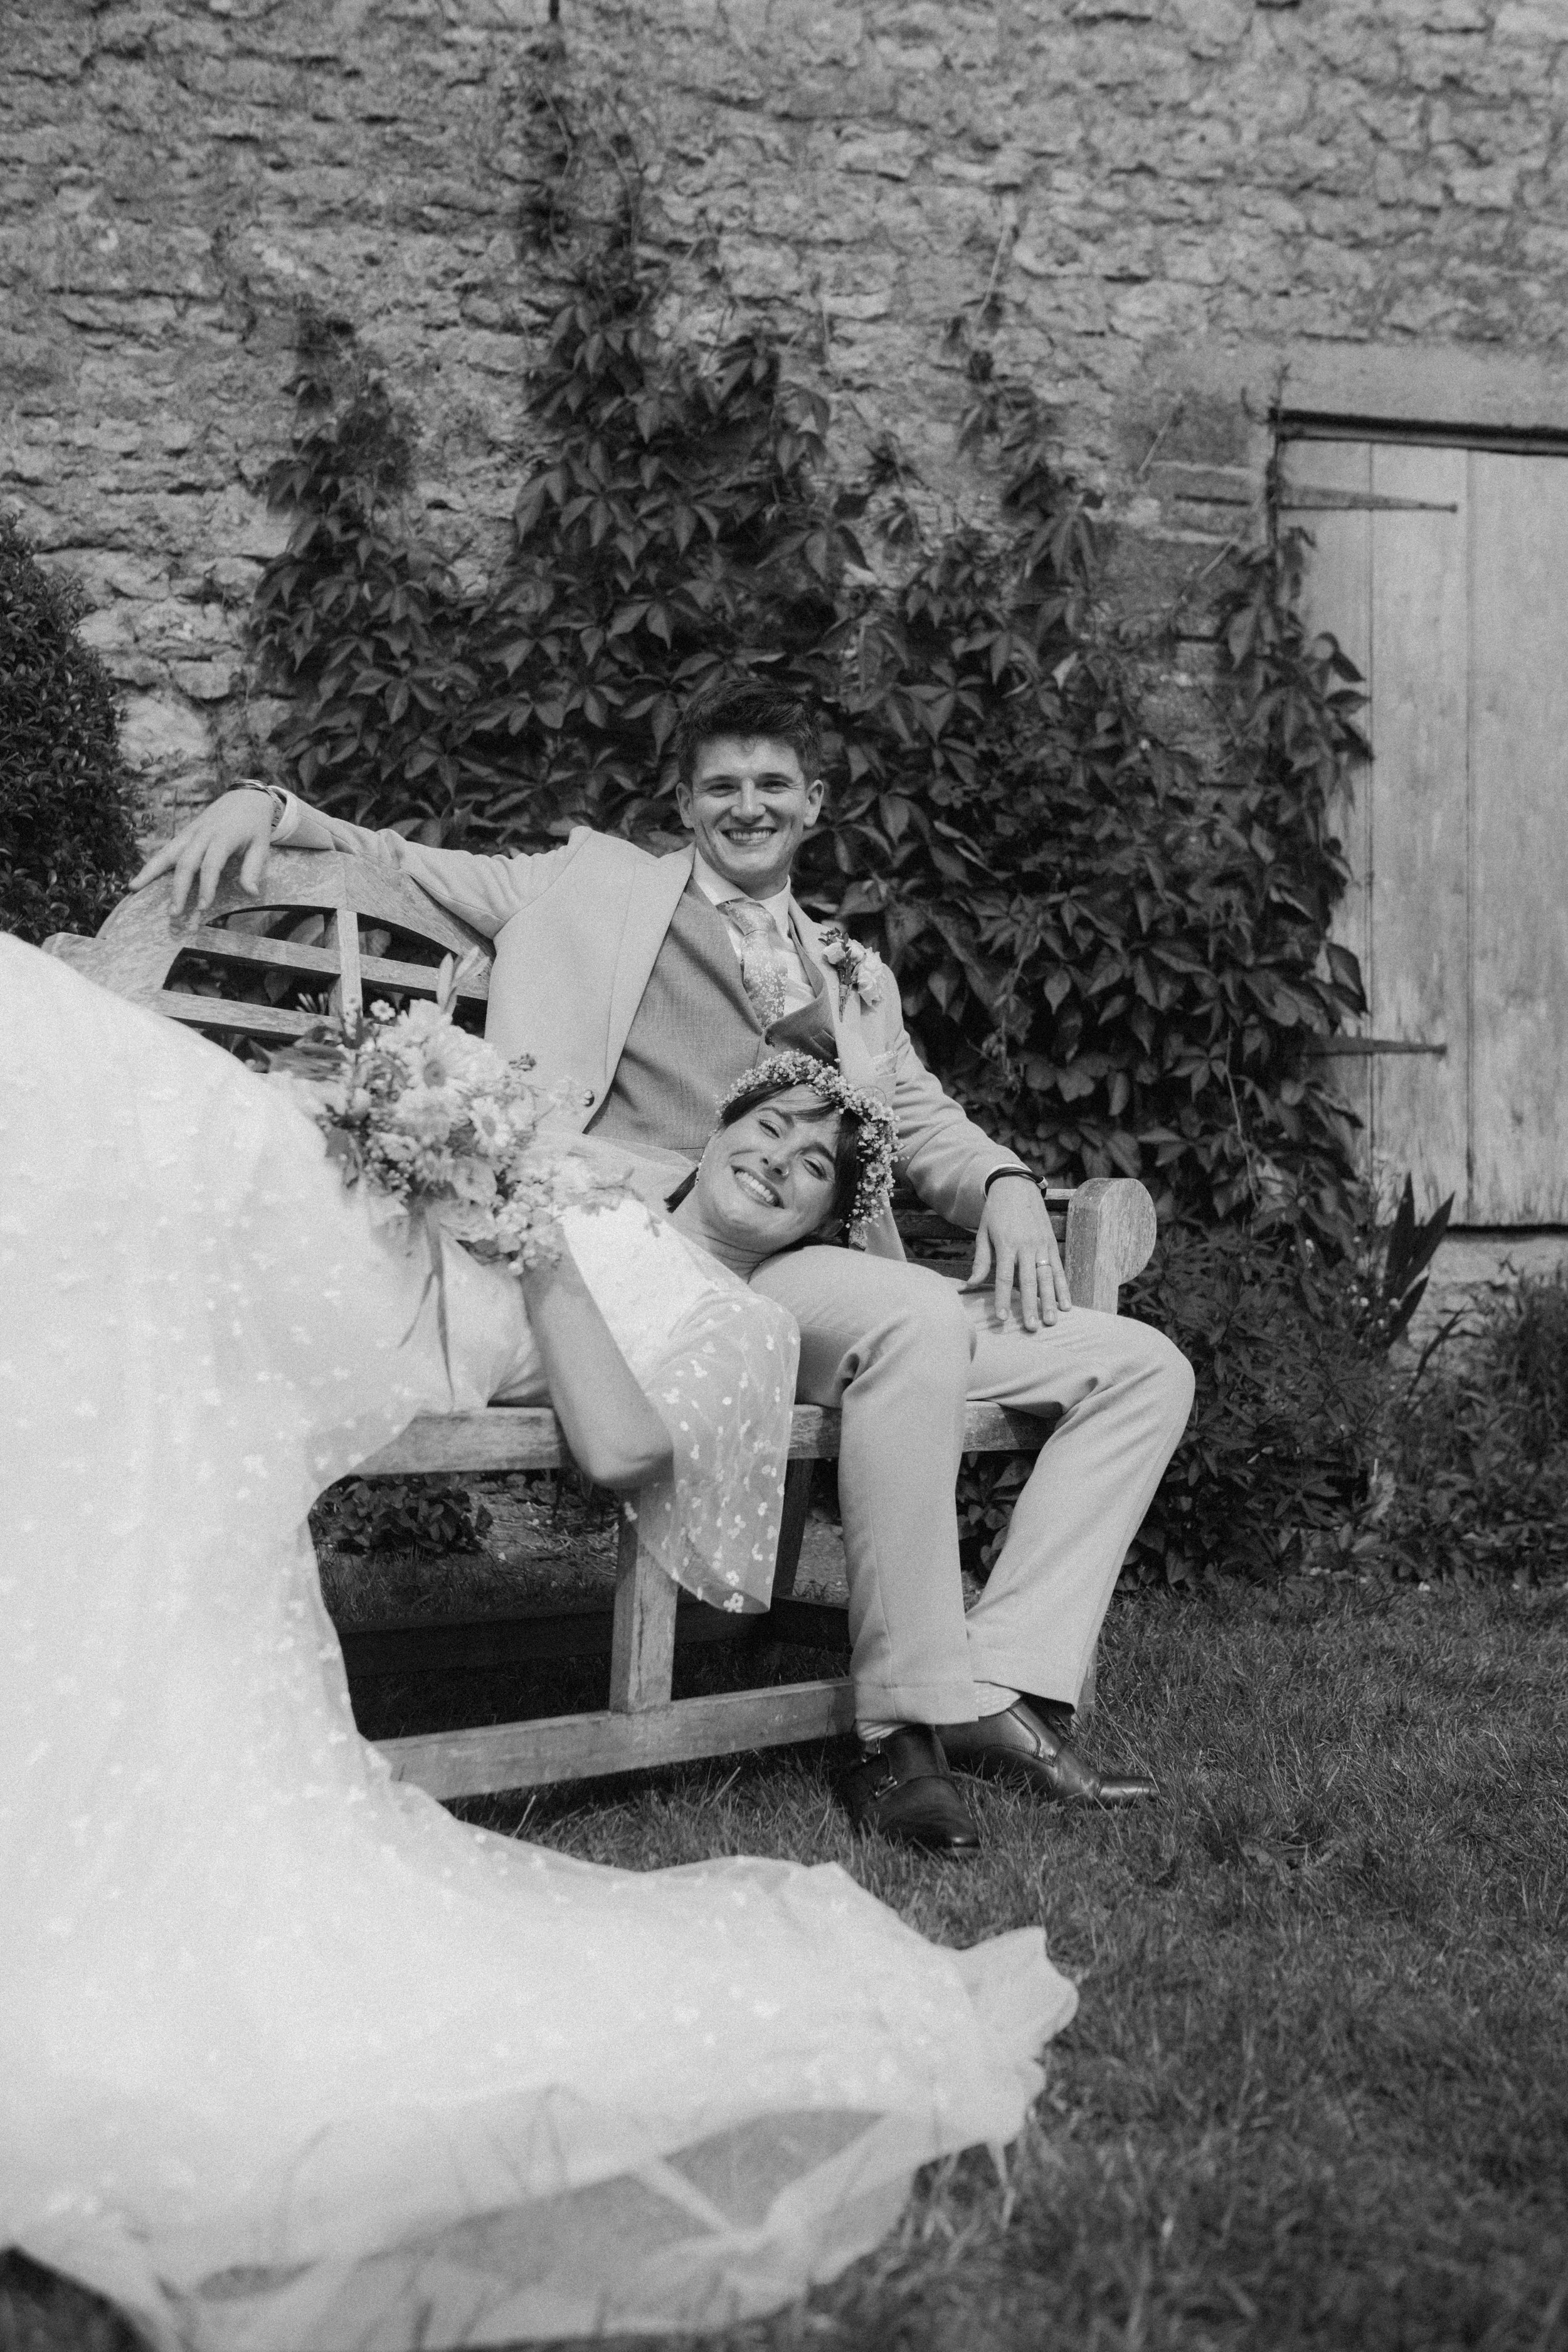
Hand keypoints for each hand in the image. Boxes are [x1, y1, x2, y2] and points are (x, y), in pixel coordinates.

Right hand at [130, 787, 274, 915]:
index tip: (202, 907)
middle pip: (186, 863)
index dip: (206, 887)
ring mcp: (190, 832)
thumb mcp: (261, 845)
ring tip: (133, 888)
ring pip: (167, 852)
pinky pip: (165, 849)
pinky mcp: (184, 833)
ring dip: (150, 872)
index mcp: (224, 837)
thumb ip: (253, 869)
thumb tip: (252, 894)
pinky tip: (138, 877)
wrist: (245, 797)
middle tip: (174, 912)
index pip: (211, 865)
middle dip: (178, 889)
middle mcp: (203, 834)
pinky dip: (151, 863)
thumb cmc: (255, 825)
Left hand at [968, 1173, 1071, 1330]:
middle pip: (1028, 1281)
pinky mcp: (1052, 1243)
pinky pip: (1059, 1268)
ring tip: (1052, 1321)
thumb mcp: (983, 1233)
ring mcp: (1042, 1245)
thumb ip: (981, 1261)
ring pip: (1047, 1277)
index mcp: (1006, 1243)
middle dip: (1030, 1306)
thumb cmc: (996, 1211)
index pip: (1003, 1277)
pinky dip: (1063, 1287)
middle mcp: (1026, 1246)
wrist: (1016, 1185)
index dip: (1002, 1299)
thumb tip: (969, 1285)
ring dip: (1050, 1301)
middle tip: (1032, 1327)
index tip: (1002, 1319)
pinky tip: (1067, 1304)